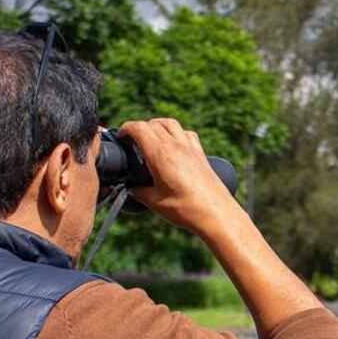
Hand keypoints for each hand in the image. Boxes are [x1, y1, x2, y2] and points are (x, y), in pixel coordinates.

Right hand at [116, 119, 243, 235]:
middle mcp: (176, 146)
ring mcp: (190, 148)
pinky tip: (174, 144)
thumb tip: (131, 189)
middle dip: (139, 128)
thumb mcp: (155, 203)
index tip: (120, 136)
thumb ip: (139, 192)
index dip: (125, 129)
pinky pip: (186, 133)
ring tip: (151, 137)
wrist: (217, 214)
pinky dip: (176, 132)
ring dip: (157, 125)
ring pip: (170, 124)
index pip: (139, 128)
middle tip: (132, 140)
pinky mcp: (201, 155)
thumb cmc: (186, 210)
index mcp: (160, 155)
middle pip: (153, 124)